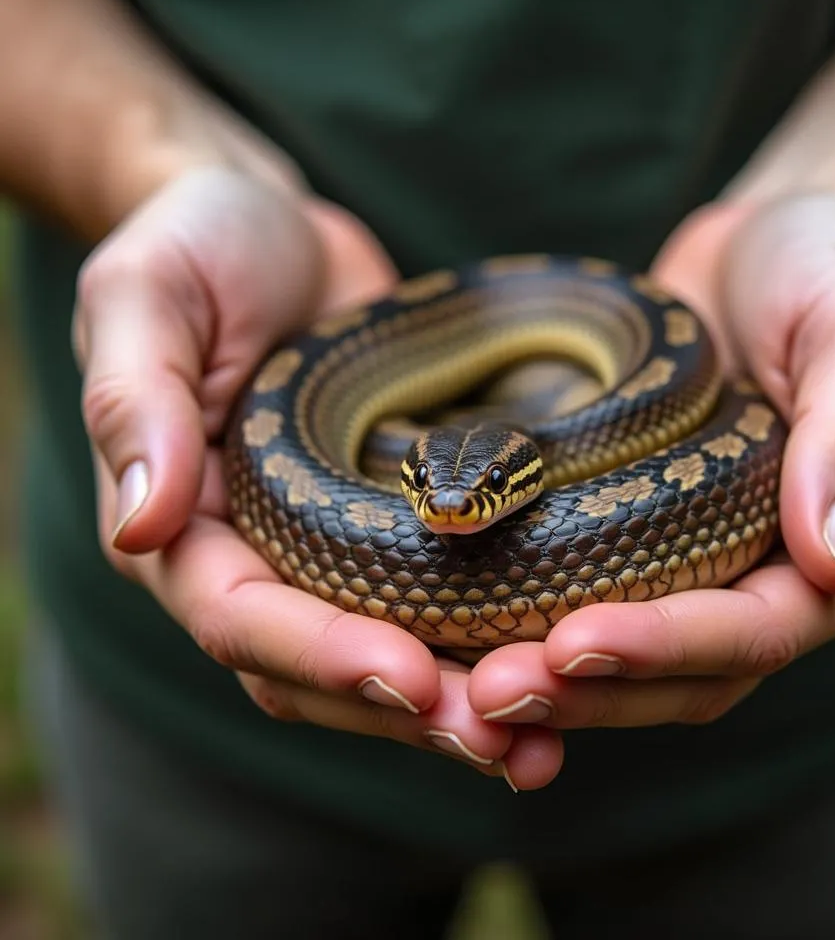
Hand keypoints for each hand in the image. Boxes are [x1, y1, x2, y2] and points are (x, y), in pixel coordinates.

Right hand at [73, 166, 561, 786]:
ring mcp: (331, 549)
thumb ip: (137, 399)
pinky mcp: (394, 528)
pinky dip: (485, 644)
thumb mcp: (151, 295)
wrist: (280, 230)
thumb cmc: (202, 246)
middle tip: (503, 742)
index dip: (323, 655)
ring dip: (456, 707)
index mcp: (184, 524)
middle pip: (322, 668)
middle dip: (408, 710)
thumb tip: (142, 518)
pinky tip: (558, 666)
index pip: (242, 618)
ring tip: (543, 742)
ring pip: (385, 656)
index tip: (411, 677)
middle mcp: (256, 558)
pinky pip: (437, 603)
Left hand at [467, 193, 834, 729]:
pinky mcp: (659, 534)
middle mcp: (792, 573)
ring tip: (466, 687)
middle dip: (593, 687)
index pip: (766, 626)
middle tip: (487, 693)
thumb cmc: (833, 262)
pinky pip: (605, 599)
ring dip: (558, 680)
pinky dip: (544, 629)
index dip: (669, 643)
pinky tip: (472, 639)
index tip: (572, 641)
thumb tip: (833, 564)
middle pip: (693, 670)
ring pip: (642, 660)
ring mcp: (724, 560)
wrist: (772, 236)